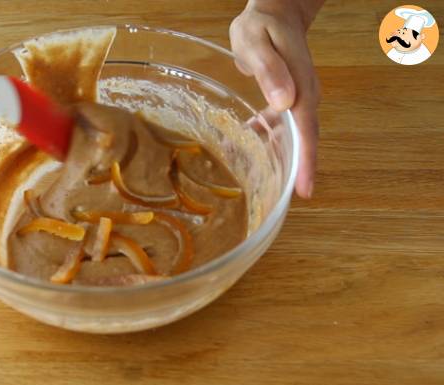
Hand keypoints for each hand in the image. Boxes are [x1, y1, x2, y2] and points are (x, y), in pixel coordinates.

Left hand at [230, 0, 323, 197]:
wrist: (275, 13)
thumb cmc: (262, 25)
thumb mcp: (255, 41)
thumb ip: (268, 70)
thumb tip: (284, 102)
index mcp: (300, 87)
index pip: (306, 130)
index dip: (306, 161)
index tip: (305, 190)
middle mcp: (304, 97)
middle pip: (304, 141)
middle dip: (299, 171)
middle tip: (289, 198)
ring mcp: (297, 101)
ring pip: (292, 138)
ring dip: (281, 160)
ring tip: (263, 185)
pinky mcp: (287, 102)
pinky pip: (279, 129)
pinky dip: (266, 142)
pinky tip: (246, 151)